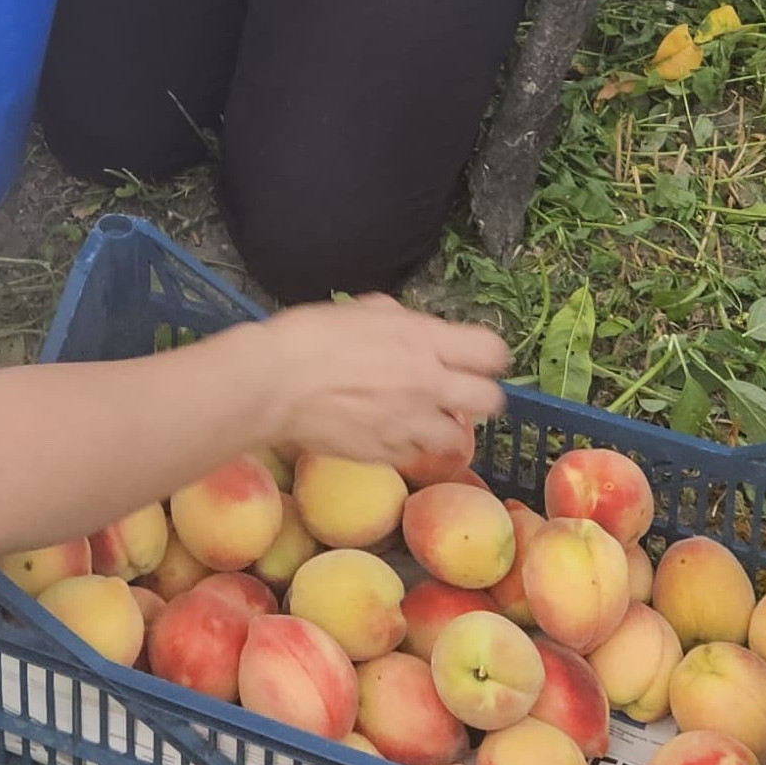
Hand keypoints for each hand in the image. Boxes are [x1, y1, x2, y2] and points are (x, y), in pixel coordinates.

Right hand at [263, 297, 510, 473]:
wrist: (274, 384)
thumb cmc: (310, 336)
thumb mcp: (361, 310)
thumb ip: (399, 321)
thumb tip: (413, 331)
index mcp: (423, 341)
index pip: (491, 352)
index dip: (488, 355)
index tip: (475, 357)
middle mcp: (428, 385)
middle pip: (490, 401)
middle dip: (479, 395)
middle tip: (455, 391)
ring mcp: (410, 425)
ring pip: (458, 437)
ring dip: (446, 426)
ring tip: (421, 417)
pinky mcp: (388, 454)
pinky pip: (416, 454)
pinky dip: (410, 445)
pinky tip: (389, 431)